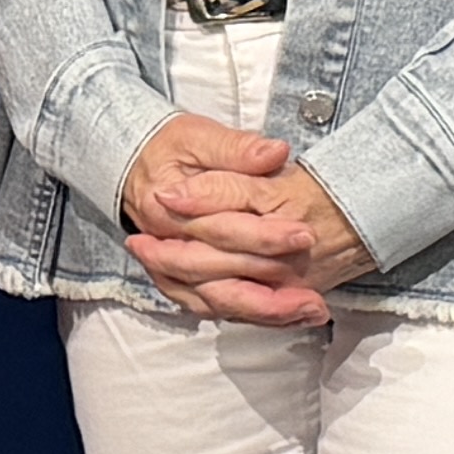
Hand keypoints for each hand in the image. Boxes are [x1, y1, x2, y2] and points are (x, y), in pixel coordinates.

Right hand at [122, 109, 335, 327]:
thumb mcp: (199, 137)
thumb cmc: (171, 150)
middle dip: (270, 289)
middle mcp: (166, 249)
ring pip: (220, 301)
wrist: (138, 169)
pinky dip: (255, 316)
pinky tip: (292, 316)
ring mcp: (173, 272)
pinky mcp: (185, 285)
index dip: (265, 235)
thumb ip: (236, 148)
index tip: (304, 236)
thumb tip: (274, 153)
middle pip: (221, 275)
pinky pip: (220, 309)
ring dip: (267, 312)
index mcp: (166, 211)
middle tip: (315, 294)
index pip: (221, 229)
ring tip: (312, 310)